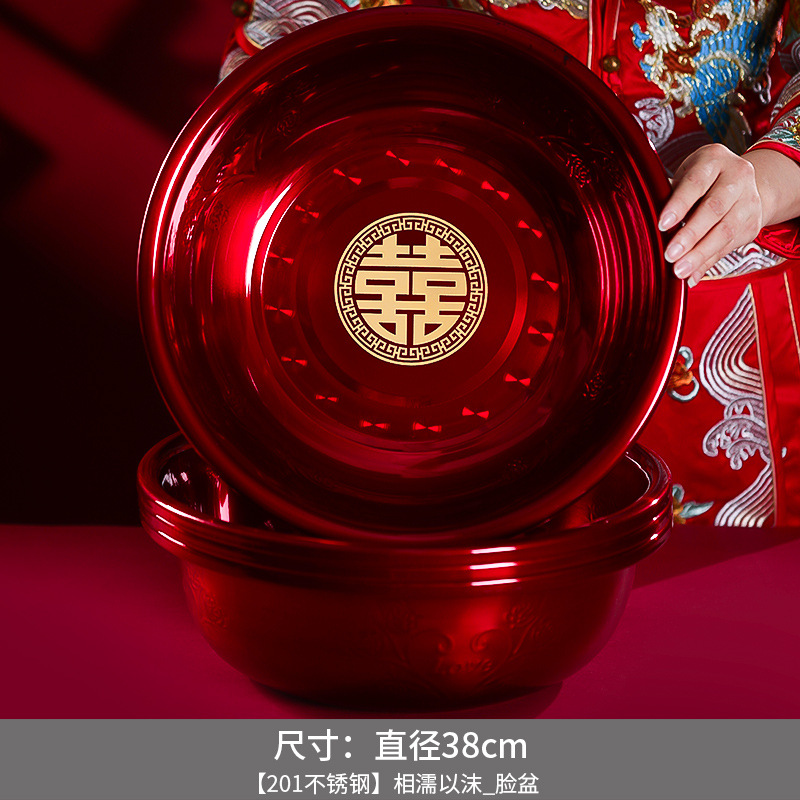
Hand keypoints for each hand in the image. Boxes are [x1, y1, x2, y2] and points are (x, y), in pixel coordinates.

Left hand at [658, 143, 763, 286]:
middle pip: (714, 209)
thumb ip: (668, 196)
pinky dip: (708, 263)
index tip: (662, 224)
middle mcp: (737, 176)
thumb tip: (645, 222)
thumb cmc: (701, 181)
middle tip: (670, 254)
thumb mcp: (684, 178)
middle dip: (690, 234)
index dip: (679, 205)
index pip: (696, 183)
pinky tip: (692, 275)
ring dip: (700, 254)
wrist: (742, 184)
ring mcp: (749, 200)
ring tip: (679, 270)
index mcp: (714, 160)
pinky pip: (728, 247)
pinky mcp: (753, 224)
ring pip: (725, 231)